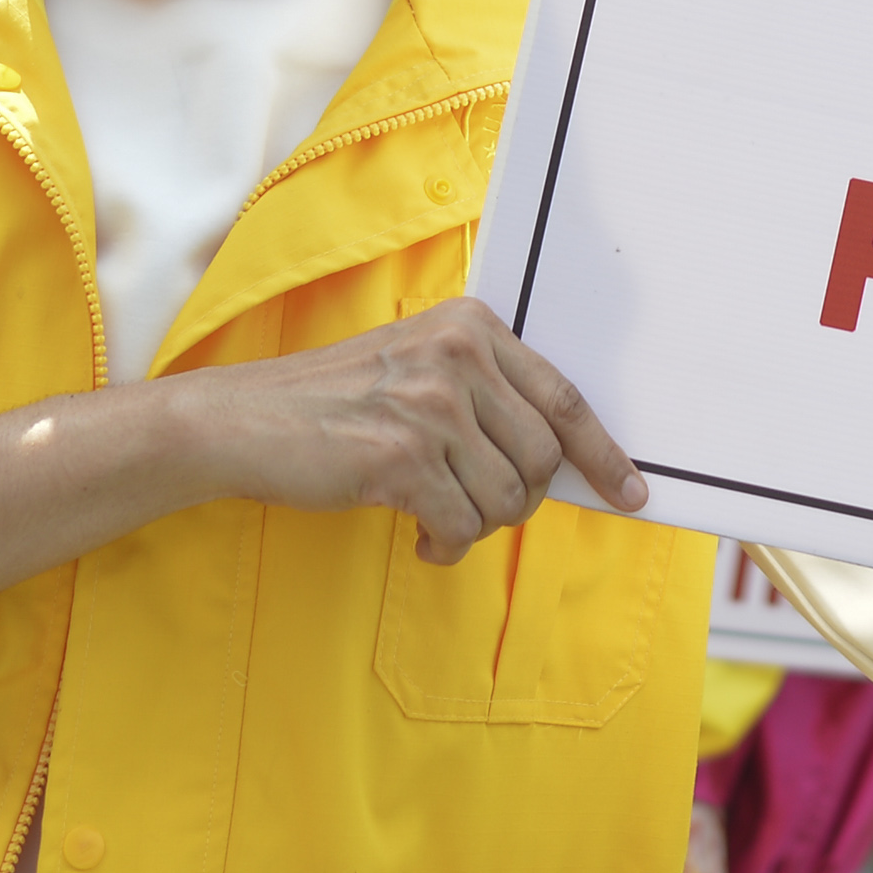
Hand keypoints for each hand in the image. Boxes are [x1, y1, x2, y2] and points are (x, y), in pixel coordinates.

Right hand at [171, 297, 647, 563]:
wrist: (243, 419)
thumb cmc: (331, 402)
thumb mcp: (415, 366)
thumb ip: (483, 393)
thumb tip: (556, 460)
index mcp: (470, 325)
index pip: (562, 397)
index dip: (603, 452)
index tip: (630, 491)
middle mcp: (456, 356)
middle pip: (541, 457)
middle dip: (519, 500)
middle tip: (475, 510)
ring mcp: (429, 405)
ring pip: (507, 499)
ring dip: (477, 526)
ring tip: (438, 519)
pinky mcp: (399, 457)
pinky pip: (462, 527)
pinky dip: (447, 546)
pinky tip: (420, 539)